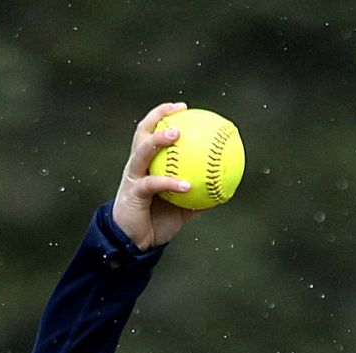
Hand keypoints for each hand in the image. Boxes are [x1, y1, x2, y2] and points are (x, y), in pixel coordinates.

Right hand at [112, 103, 193, 249]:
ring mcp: (133, 177)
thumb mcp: (180, 210)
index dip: (164, 116)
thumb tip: (222, 192)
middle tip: (179, 111)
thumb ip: (197, 198)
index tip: (183, 108)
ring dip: (158, 139)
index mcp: (146, 164)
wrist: (133, 243)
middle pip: (142, 132)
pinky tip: (188, 185)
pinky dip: (170, 183)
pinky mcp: (133, 194)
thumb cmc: (155, 223)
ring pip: (142, 151)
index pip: (151, 132)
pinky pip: (153, 184)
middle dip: (157, 116)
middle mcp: (137, 166)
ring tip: (176, 133)